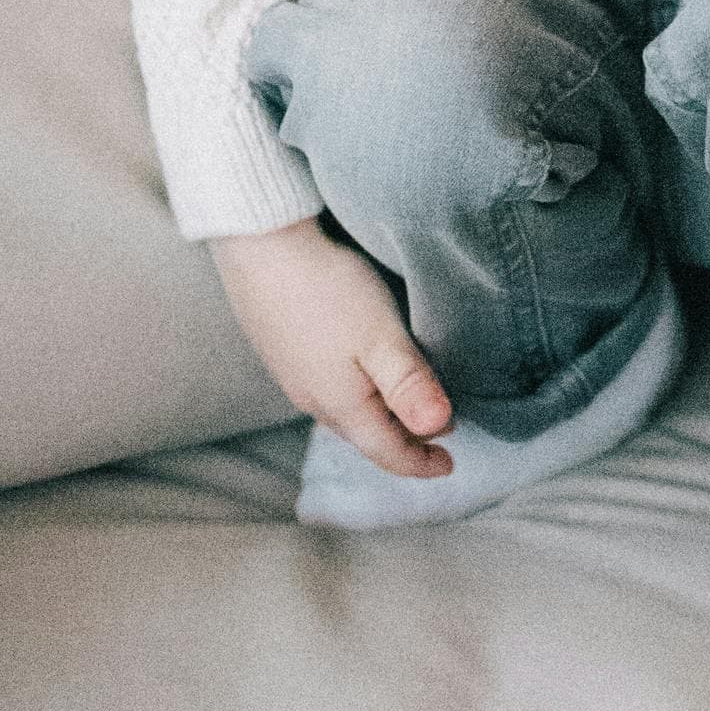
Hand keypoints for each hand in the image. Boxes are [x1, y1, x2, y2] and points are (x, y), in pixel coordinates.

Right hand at [210, 223, 456, 480]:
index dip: (421, 462)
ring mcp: (292, 374)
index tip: (450, 465)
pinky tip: (358, 371)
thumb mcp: (381, 336)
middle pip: (364, 436)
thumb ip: (409, 384)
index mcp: (342, 405)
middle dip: (401, 441)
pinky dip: (353, 394)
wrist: (260, 246)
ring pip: (342, 413)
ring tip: (402, 407)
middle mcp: (313, 399)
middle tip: (435, 435)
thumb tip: (440, 428)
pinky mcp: (281, 349)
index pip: (388, 451)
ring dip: (376, 417)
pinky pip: (323, 388)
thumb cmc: (327, 289)